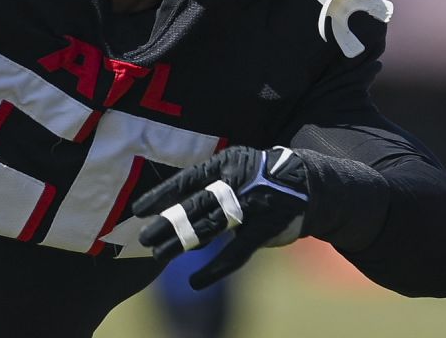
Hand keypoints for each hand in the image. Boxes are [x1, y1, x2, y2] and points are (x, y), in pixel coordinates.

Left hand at [132, 145, 307, 288]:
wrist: (307, 182)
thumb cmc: (258, 177)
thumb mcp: (233, 168)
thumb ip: (207, 187)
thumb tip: (174, 212)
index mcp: (225, 164)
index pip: (187, 179)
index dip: (162, 195)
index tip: (138, 209)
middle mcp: (237, 182)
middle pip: (197, 204)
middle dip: (168, 222)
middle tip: (143, 237)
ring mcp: (253, 205)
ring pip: (212, 227)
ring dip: (183, 243)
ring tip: (158, 255)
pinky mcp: (267, 228)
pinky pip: (237, 253)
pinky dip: (215, 269)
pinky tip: (195, 280)